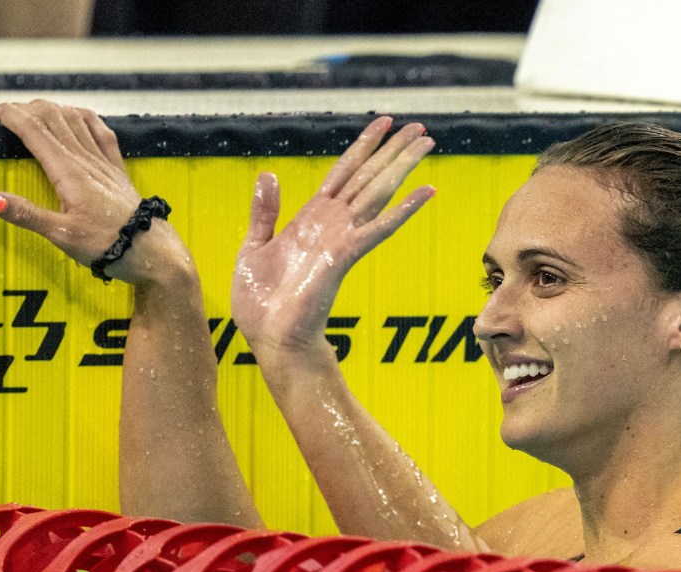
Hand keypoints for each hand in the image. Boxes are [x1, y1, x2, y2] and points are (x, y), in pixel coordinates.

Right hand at [0, 99, 164, 283]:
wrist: (154, 254)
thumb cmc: (111, 247)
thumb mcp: (63, 236)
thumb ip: (27, 215)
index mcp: (69, 172)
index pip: (33, 128)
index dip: (6, 115)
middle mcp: (88, 160)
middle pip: (51, 116)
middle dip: (20, 108)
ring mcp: (105, 162)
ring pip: (74, 119)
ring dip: (47, 109)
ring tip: (27, 113)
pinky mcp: (118, 170)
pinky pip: (100, 131)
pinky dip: (82, 117)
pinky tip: (76, 115)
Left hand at [231, 116, 434, 358]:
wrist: (270, 339)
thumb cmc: (262, 304)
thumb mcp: (253, 247)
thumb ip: (264, 212)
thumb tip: (268, 175)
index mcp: (310, 219)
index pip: (342, 172)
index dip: (362, 146)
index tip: (385, 123)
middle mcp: (331, 224)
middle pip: (368, 176)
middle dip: (393, 149)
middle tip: (421, 126)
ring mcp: (341, 239)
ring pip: (377, 191)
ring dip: (402, 165)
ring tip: (426, 141)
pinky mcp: (344, 256)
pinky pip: (378, 228)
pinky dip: (403, 210)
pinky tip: (425, 191)